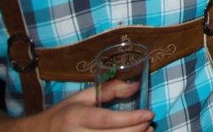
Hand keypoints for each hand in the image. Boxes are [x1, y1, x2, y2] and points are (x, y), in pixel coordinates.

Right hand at [17, 84, 153, 131]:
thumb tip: (136, 85)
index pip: (107, 120)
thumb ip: (109, 90)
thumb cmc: (63, 114)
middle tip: (149, 121)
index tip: (149, 113)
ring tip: (148, 130)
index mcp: (76, 117)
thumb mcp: (82, 97)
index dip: (130, 118)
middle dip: (136, 129)